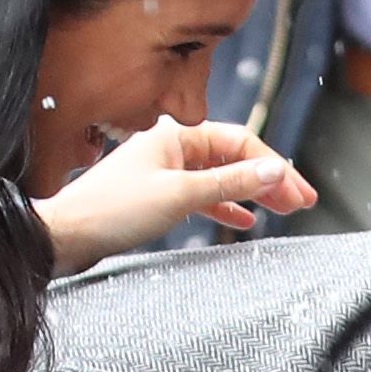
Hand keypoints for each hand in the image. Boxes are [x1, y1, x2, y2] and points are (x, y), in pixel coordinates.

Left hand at [36, 118, 310, 273]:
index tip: (298, 191)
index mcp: (177, 136)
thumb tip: (275, 171)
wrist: (68, 235)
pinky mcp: (157, 195)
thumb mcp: (181, 194)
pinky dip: (226, 205)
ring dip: (252, 193)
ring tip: (281, 210)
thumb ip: (231, 182)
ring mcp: (165, 171)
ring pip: (221, 177)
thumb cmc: (114, 210)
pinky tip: (243, 220)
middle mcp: (172, 148)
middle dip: (269, 179)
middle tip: (302, 201)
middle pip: (234, 157)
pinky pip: (203, 195)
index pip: (240, 142)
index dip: (273, 167)